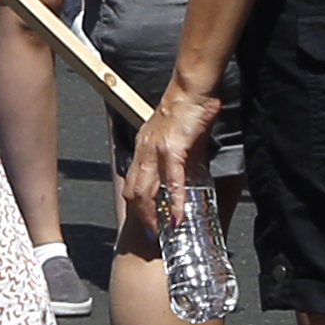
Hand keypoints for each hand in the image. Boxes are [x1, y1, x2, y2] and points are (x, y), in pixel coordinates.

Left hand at [119, 81, 219, 240]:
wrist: (192, 90)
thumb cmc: (188, 110)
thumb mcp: (179, 139)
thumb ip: (181, 159)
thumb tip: (188, 179)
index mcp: (143, 148)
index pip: (131, 181)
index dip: (135, 204)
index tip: (144, 222)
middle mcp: (144, 150)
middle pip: (133, 190)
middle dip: (141, 216)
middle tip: (151, 235)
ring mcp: (156, 150)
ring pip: (146, 189)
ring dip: (153, 214)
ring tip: (162, 231)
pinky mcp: (173, 149)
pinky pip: (172, 180)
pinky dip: (175, 200)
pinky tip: (179, 215)